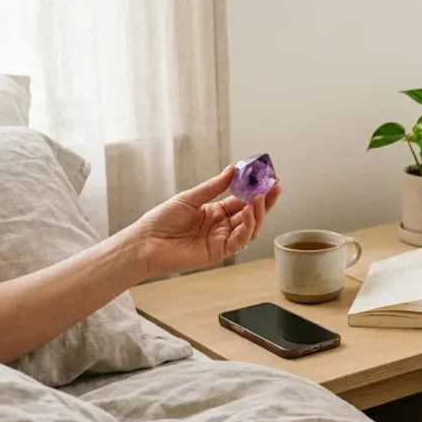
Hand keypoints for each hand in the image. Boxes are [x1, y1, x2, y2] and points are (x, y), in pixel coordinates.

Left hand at [129, 166, 281, 275]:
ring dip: (258, 212)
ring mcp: (222, 239)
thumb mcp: (190, 197)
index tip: (267, 177)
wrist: (146, 242)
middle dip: (264, 200)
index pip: (241, 199)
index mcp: (215, 211)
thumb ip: (214, 187)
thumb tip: (233, 169)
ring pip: (250, 227)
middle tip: (275, 186)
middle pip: (250, 213)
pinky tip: (249, 212)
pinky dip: (248, 226)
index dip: (254, 189)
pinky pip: (241, 239)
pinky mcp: (220, 252)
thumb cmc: (162, 219)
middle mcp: (222, 225)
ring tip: (262, 196)